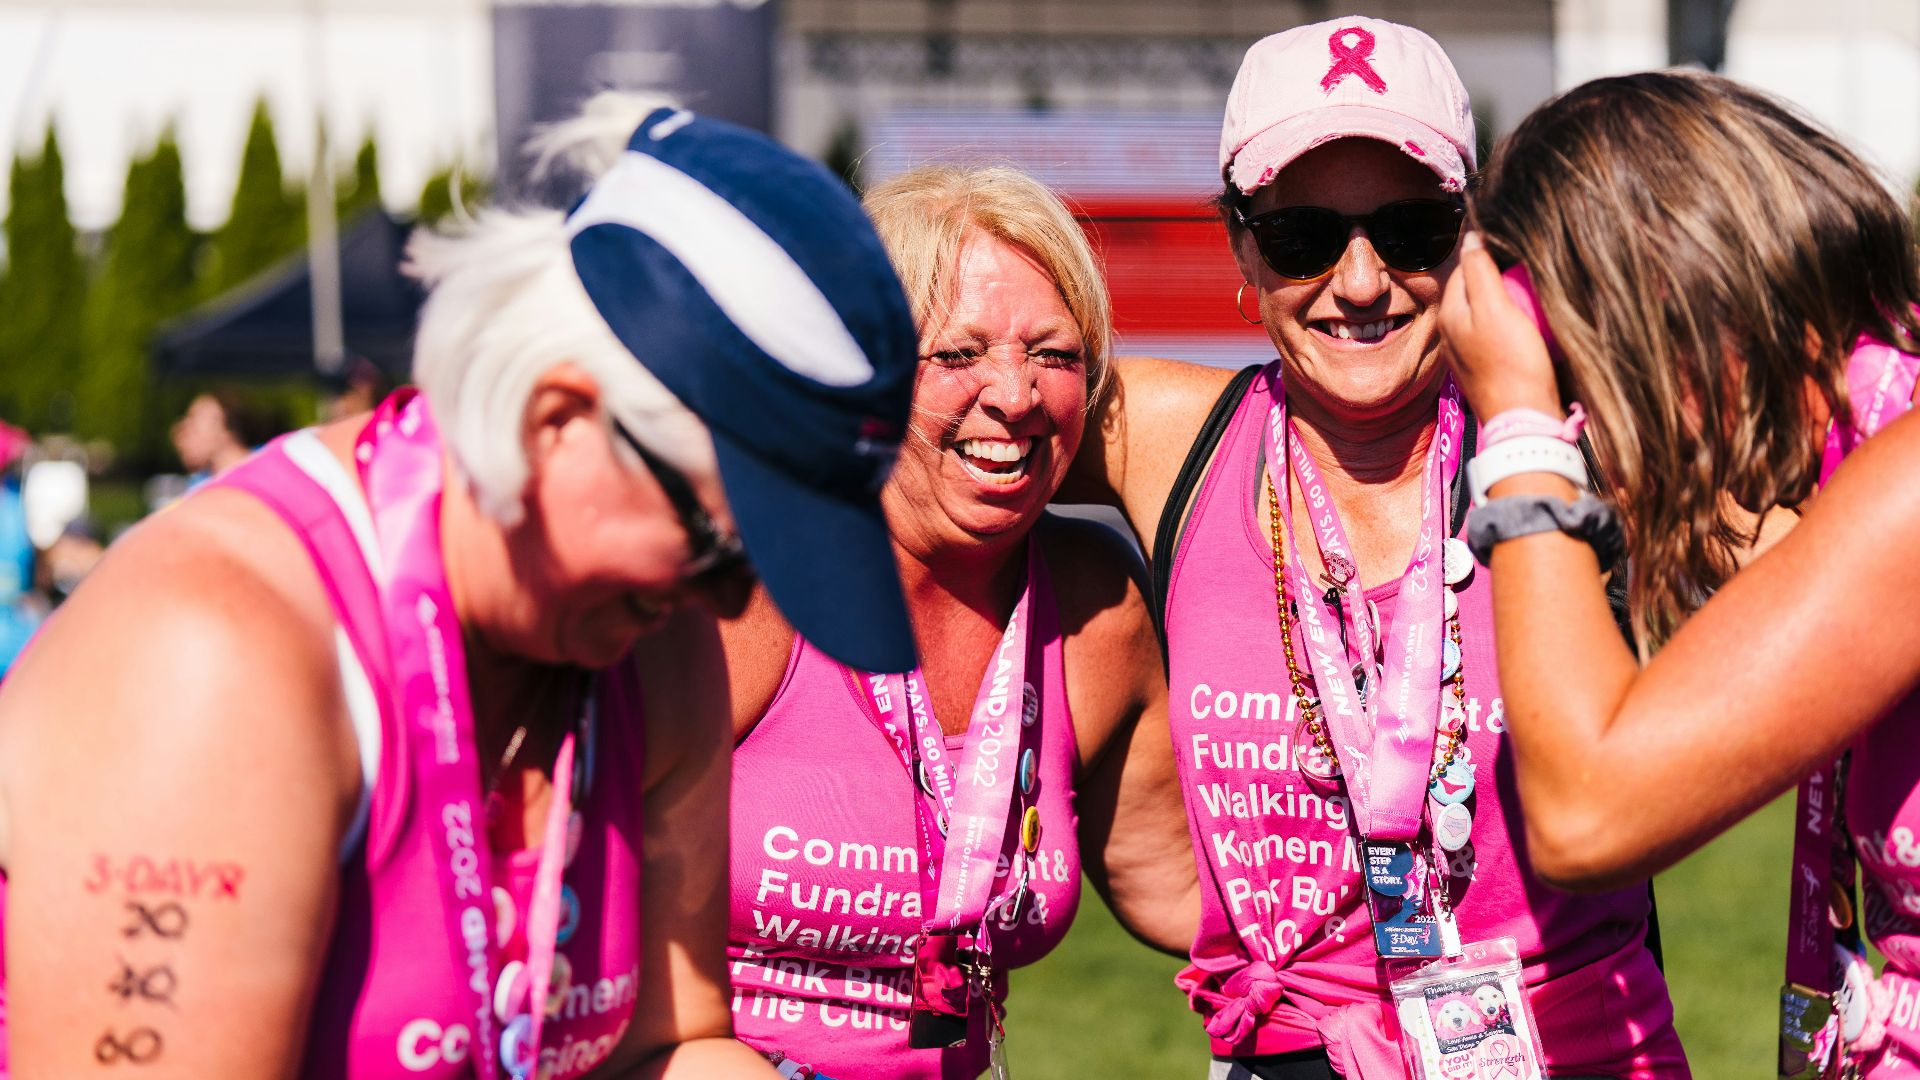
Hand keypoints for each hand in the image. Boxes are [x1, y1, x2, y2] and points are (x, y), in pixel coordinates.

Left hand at [1439, 231, 1564, 418]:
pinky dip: (1512, 322)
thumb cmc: (1512, 362)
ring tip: (1532, 293)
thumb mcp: (1496, 308)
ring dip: (1506, 299)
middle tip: (1527, 269)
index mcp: (1449, 314)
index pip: (1464, 268)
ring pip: (1487, 311)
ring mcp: (1468, 352)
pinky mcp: (1487, 367)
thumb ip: (1480, 271)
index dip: (1488, 254)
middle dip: (1497, 276)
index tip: (1516, 247)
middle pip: (1475, 290)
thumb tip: (1470, 236)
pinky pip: (1497, 332)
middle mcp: (1451, 332)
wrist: (1524, 419)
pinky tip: (1530, 324)